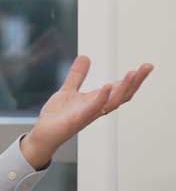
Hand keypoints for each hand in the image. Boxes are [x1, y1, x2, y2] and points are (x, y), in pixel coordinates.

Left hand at [22, 55, 153, 168]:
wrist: (43, 133)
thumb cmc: (58, 116)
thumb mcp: (69, 90)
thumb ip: (78, 75)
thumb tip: (85, 57)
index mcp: (97, 101)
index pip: (121, 89)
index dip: (134, 79)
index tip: (147, 66)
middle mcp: (97, 108)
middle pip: (123, 96)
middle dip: (136, 82)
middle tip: (147, 67)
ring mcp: (88, 115)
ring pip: (112, 103)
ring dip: (123, 89)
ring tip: (132, 74)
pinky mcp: (77, 120)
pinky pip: (92, 109)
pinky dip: (101, 98)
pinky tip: (106, 87)